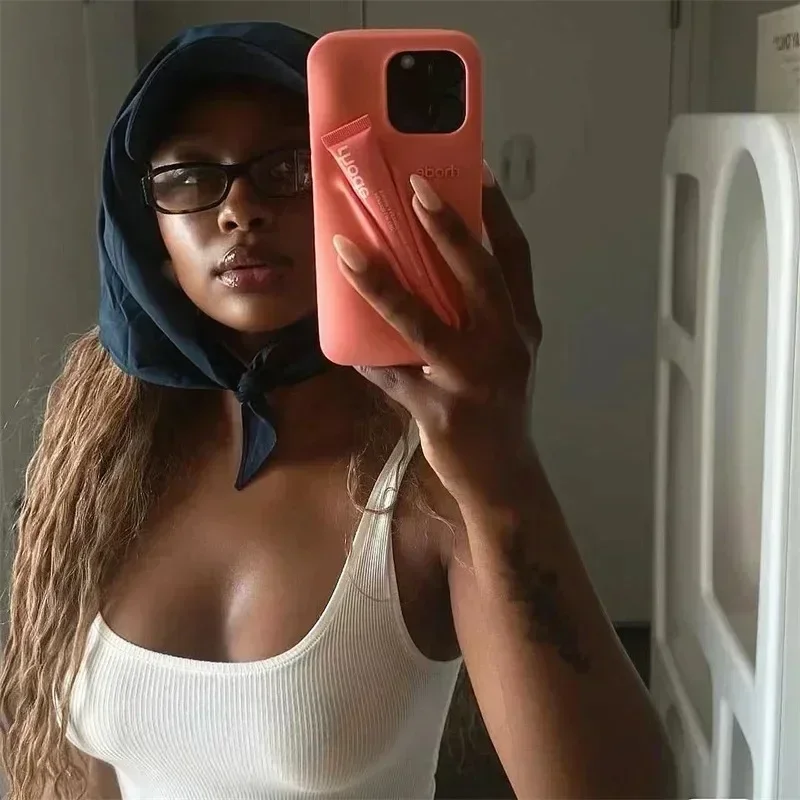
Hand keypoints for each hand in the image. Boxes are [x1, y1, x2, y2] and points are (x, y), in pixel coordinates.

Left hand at [332, 165, 541, 507]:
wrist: (503, 477)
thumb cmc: (498, 409)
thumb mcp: (502, 357)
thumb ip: (476, 318)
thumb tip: (425, 273)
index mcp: (521, 326)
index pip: (516, 257)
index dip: (498, 212)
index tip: (478, 169)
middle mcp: (505, 345)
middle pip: (478, 275)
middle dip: (447, 227)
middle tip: (414, 186)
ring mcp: (472, 379)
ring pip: (421, 322)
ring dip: (380, 284)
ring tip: (346, 251)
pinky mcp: (440, 410)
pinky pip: (391, 375)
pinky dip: (367, 359)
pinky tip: (346, 346)